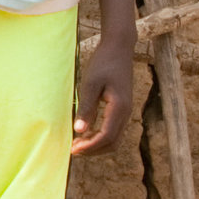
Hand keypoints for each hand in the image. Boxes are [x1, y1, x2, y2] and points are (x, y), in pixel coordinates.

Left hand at [71, 36, 134, 154]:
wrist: (118, 48)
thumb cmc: (103, 63)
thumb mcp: (90, 84)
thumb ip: (86, 107)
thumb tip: (80, 130)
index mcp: (119, 107)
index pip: (107, 137)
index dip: (90, 147)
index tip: (72, 149)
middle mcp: (126, 112)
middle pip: (112, 143)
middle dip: (93, 150)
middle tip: (73, 149)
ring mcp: (126, 111)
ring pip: (114, 139)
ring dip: (96, 145)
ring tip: (77, 143)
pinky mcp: (121, 108)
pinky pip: (113, 130)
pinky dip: (100, 136)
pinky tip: (85, 132)